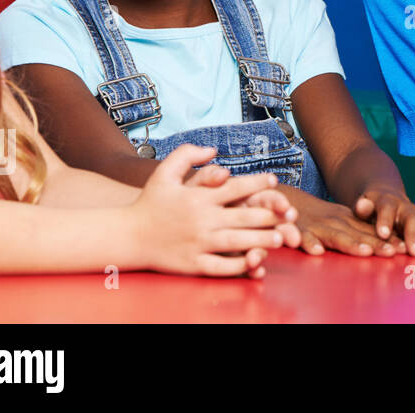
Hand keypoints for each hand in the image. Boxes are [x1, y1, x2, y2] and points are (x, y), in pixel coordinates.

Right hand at [132, 144, 289, 277]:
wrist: (127, 235)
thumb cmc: (149, 202)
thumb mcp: (164, 171)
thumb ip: (187, 154)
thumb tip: (213, 148)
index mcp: (198, 197)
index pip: (235, 187)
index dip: (257, 183)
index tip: (274, 181)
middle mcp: (201, 220)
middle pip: (242, 216)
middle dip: (268, 215)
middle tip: (288, 215)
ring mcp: (197, 243)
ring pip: (237, 242)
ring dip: (260, 240)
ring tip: (279, 238)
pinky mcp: (192, 264)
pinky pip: (221, 266)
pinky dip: (240, 265)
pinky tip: (255, 262)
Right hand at [292, 194, 414, 256]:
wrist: (287, 200)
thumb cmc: (319, 218)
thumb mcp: (342, 221)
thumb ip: (360, 234)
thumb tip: (390, 248)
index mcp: (347, 221)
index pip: (370, 232)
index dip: (387, 240)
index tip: (404, 249)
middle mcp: (335, 223)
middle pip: (358, 235)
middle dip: (376, 244)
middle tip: (393, 252)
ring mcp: (317, 227)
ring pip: (336, 236)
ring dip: (351, 244)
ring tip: (365, 252)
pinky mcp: (297, 231)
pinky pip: (303, 237)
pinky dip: (309, 243)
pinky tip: (317, 252)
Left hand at [354, 187, 414, 255]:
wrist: (387, 199)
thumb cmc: (371, 209)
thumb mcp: (363, 207)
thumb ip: (363, 208)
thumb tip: (361, 204)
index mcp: (387, 202)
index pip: (386, 208)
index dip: (385, 220)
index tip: (383, 234)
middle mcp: (405, 208)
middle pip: (411, 218)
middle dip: (414, 235)